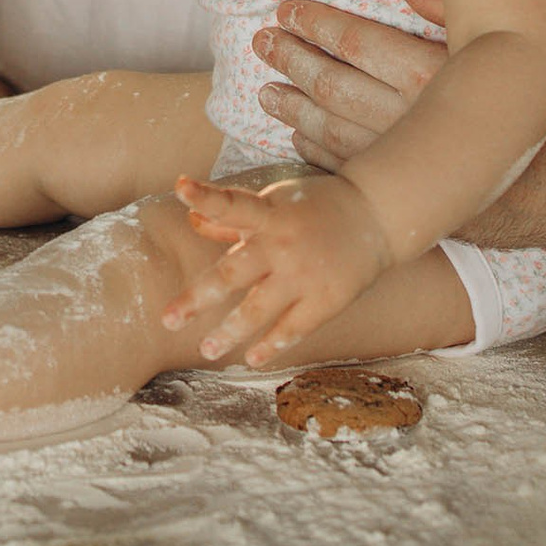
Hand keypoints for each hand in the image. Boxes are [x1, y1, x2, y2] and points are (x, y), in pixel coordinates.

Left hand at [160, 174, 394, 366]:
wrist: (377, 214)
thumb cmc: (317, 206)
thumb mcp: (276, 201)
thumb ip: (233, 215)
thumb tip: (192, 217)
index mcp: (269, 214)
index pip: (232, 204)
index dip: (205, 197)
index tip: (180, 188)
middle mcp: (282, 244)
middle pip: (233, 273)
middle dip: (198, 297)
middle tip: (168, 319)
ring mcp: (304, 275)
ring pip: (258, 309)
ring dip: (230, 331)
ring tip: (206, 349)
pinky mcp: (326, 299)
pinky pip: (293, 327)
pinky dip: (272, 344)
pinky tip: (252, 357)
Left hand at [254, 0, 545, 252]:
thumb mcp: (520, 49)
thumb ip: (455, 14)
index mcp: (442, 75)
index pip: (360, 42)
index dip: (317, 23)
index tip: (286, 8)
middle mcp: (420, 121)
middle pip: (335, 86)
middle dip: (293, 60)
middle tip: (262, 41)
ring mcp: (416, 167)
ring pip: (336, 135)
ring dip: (296, 110)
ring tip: (267, 89)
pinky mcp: (420, 200)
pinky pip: (354, 175)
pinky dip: (320, 154)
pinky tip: (299, 138)